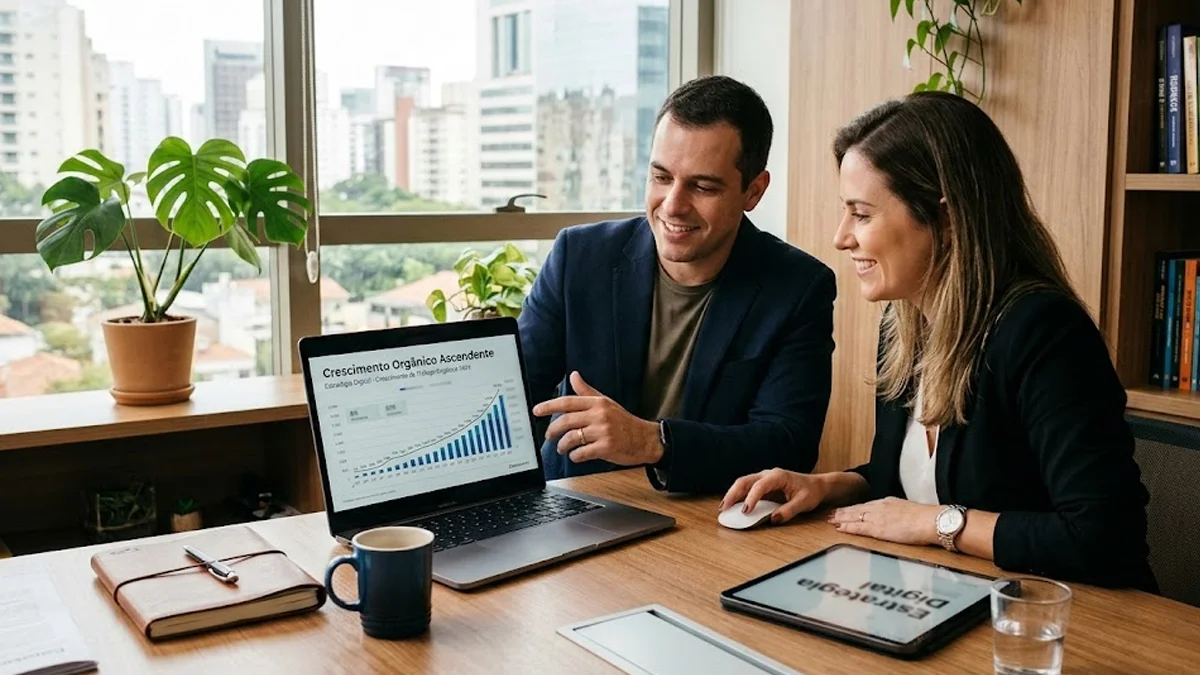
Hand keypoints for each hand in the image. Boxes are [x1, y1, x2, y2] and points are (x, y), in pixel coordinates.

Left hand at [532, 371, 662, 465]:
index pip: (568, 402)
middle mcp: (599, 415)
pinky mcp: (606, 447)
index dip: (549, 406)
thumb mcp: (606, 403)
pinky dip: (575, 456)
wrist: (646, 439)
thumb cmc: (625, 422)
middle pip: (566, 421)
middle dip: (552, 430)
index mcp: (598, 403)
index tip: (536, 410)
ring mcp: (603, 431)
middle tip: (548, 436)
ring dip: (562, 446)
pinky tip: (576, 456)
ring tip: (562, 449)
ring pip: (571, 438)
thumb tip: (573, 376)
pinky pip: (581, 453)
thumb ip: (587, 391)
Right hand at [719, 468, 828, 524]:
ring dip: (732, 495)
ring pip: (742, 483)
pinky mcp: (762, 486)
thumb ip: (789, 511)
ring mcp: (763, 479)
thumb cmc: (811, 491)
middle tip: (724, 508)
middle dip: (733, 494)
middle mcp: (767, 474)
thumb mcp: (804, 503)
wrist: (816, 485)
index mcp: (778, 476)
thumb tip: (773, 519)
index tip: (746, 511)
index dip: (751, 498)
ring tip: (723, 508)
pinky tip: (731, 506)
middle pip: (745, 481)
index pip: (760, 485)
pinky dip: (737, 497)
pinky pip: (746, 489)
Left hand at [827, 497, 940, 545]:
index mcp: (887, 503)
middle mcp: (880, 507)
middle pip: (856, 509)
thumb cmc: (925, 518)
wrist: (931, 521)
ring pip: (854, 517)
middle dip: (843, 512)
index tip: (845, 510)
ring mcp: (878, 517)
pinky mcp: (878, 528)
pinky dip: (848, 527)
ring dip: (841, 519)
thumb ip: (897, 513)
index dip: (853, 508)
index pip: (866, 505)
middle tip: (830, 514)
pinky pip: (859, 528)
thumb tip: (895, 518)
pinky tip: (840, 528)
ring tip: (830, 520)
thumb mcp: (908, 510)